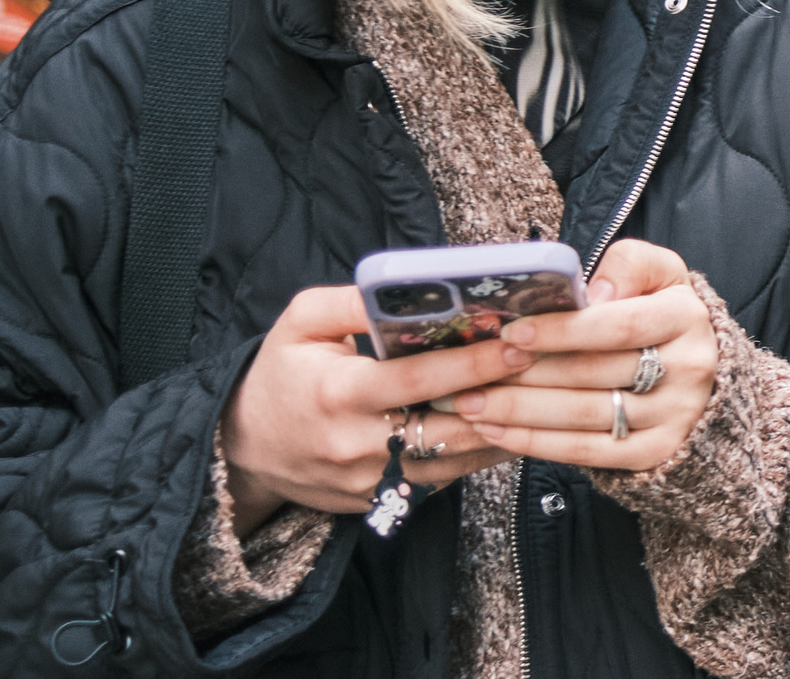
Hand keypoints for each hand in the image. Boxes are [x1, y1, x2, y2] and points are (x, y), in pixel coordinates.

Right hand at [221, 285, 529, 533]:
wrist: (243, 451)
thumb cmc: (279, 375)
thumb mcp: (301, 323)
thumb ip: (352, 303)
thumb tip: (407, 287)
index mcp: (339, 394)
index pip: (418, 380)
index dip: (472, 363)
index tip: (517, 342)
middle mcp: (358, 444)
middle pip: (448, 424)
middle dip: (502, 395)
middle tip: (546, 366)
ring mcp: (372, 481)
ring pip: (455, 460)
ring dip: (502, 428)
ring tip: (542, 394)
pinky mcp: (382, 501)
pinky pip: (443, 479)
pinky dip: (479, 454)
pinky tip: (509, 425)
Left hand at [452, 240, 718, 473]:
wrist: (703, 373)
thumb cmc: (661, 312)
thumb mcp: (658, 272)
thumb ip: (628, 265)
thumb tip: (592, 294)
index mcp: (686, 317)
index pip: (619, 326)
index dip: (563, 331)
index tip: (512, 332)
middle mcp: (687, 370)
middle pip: (593, 374)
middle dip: (525, 374)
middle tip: (471, 374)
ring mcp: (673, 417)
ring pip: (584, 416)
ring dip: (519, 411)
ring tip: (470, 404)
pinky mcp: (654, 452)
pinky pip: (587, 453)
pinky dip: (536, 444)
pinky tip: (496, 432)